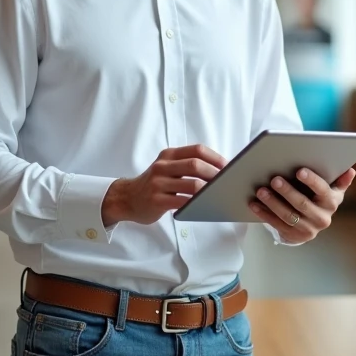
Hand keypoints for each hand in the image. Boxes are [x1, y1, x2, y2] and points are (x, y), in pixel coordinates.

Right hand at [102, 144, 226, 226]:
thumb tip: (218, 170)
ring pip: (191, 184)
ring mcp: (158, 183)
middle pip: (195, 164)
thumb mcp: (166, 168)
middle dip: (215, 173)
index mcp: (169, 155)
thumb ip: (186, 166)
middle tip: (227, 182)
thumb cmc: (154, 184)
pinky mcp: (157, 200)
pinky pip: (182, 201)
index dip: (215, 157)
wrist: (127, 198)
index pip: (197, 150)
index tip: (228, 167)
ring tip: (219, 195)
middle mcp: (163, 166)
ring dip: (209, 190)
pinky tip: (204, 206)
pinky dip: (196, 203)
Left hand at [249, 167, 355, 242]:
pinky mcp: (295, 237)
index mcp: (332, 202)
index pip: (323, 191)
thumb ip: (339, 179)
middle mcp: (323, 218)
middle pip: (303, 204)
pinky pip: (277, 225)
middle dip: (287, 191)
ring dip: (273, 203)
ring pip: (288, 216)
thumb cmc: (319, 196)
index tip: (299, 171)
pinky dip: (264, 214)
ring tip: (261, 190)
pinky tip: (254, 204)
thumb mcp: (331, 188)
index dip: (312, 181)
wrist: (312, 221)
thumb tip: (350, 170)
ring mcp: (309, 230)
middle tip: (274, 179)